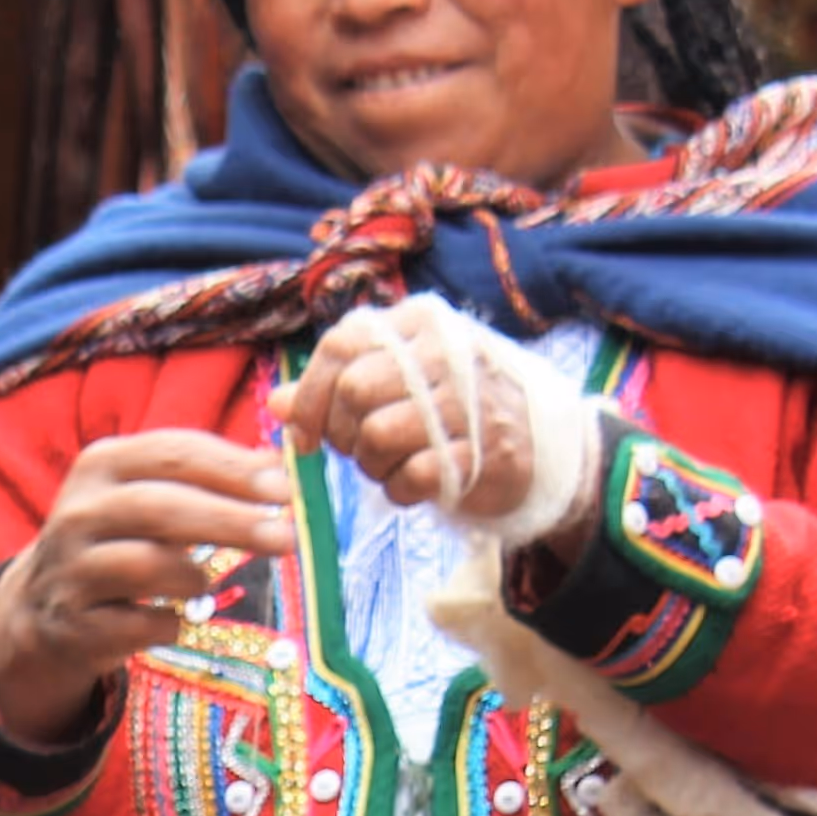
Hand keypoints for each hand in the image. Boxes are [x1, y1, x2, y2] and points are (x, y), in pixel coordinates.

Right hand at [0, 430, 295, 744]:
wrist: (42, 604)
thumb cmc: (118, 538)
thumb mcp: (148, 493)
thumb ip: (206, 475)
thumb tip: (284, 464)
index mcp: (102, 464)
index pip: (172, 453)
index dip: (232, 468)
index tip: (286, 487)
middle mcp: (79, 512)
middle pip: (160, 507)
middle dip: (229, 520)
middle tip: (285, 537)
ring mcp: (71, 570)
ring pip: (145, 565)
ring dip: (193, 576)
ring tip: (210, 580)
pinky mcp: (73, 625)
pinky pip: (137, 625)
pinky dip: (169, 624)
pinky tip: (179, 620)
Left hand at [270, 305, 566, 535]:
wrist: (538, 445)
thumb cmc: (453, 407)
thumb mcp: (400, 378)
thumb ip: (338, 384)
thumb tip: (277, 403)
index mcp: (420, 325)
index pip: (342, 345)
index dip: (311, 395)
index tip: (305, 433)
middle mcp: (444, 354)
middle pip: (354, 392)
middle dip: (344, 433)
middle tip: (362, 447)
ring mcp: (465, 404)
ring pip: (376, 436)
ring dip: (371, 464)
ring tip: (392, 463)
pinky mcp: (478, 454)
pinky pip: (407, 478)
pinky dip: (399, 490)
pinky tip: (415, 483)